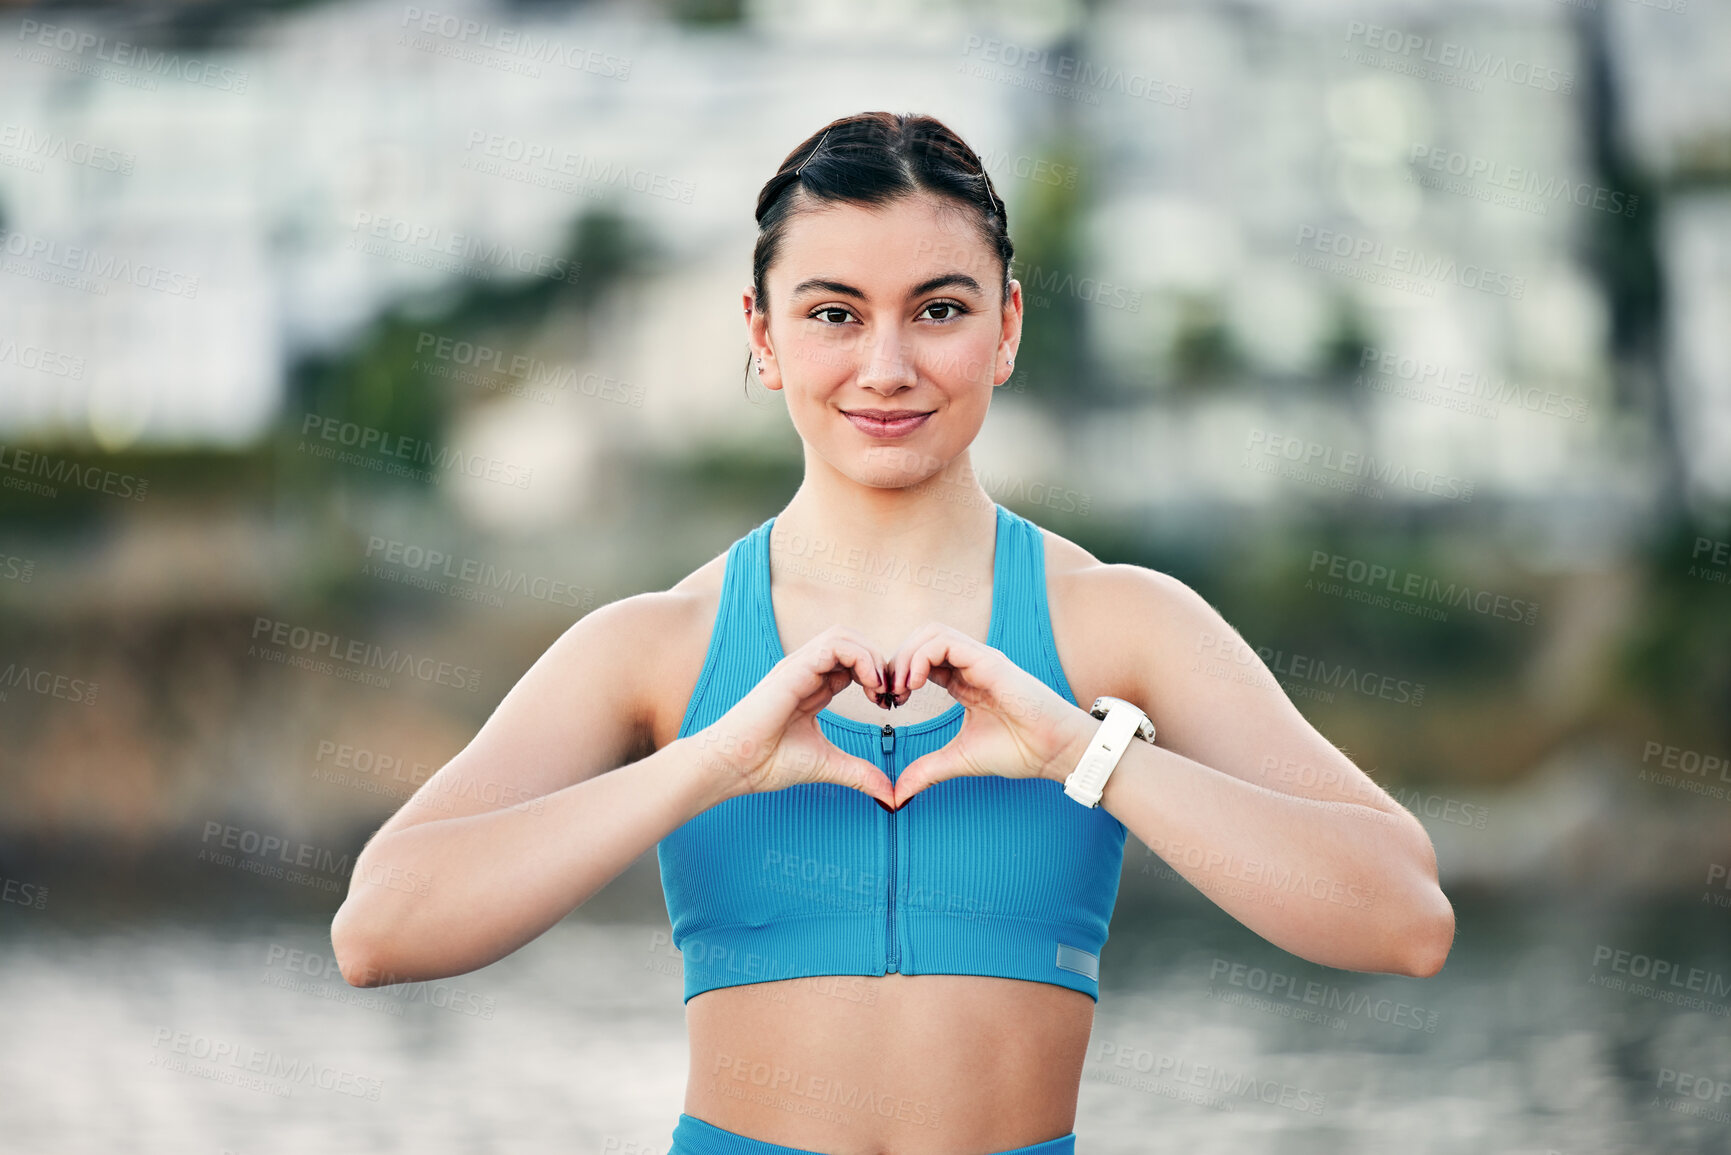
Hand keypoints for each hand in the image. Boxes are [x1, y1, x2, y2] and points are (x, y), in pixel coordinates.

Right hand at [689, 625, 897, 805]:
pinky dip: (861, 658)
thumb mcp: (827, 765)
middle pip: (851, 641)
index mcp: (812, 687)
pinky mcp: (794, 669)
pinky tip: (871, 686)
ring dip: (872, 656)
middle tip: (891, 694)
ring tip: (881, 688)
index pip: (853, 663)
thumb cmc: (768, 763)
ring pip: (844, 636)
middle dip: (879, 661)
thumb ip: (860, 774)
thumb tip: (891, 797)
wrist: (734, 766)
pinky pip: (835, 645)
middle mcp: (806, 671)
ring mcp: (799, 667)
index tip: (889, 705)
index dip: (877, 677)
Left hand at [883, 622, 1100, 805]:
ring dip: (906, 656)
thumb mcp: (960, 759)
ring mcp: (980, 659)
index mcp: (963, 681)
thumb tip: (897, 795)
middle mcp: (970, 664)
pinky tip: (914, 685)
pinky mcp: (988, 661)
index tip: (888, 705)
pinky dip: (921, 657)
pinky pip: (946, 642)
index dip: (897, 675)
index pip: (921, 660)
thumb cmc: (1019, 750)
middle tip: (887, 695)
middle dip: (896, 661)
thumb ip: (927, 771)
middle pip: (921, 639)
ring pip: (931, 632)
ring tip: (899, 689)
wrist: (1055, 752)